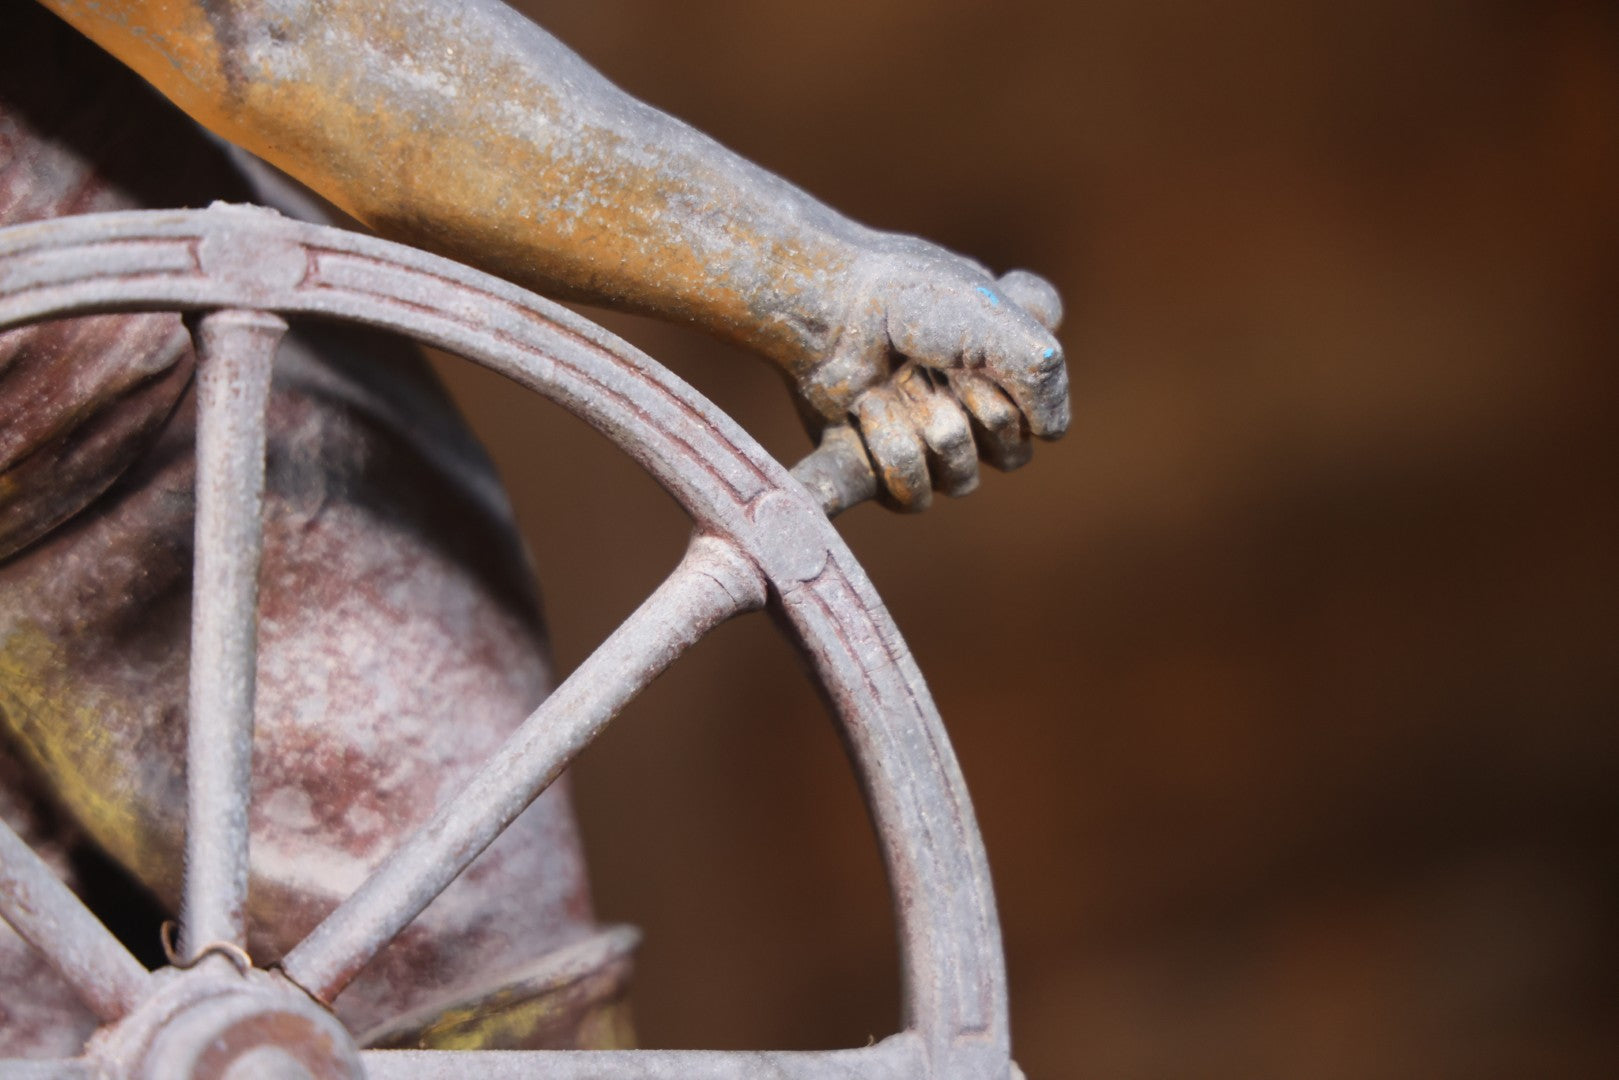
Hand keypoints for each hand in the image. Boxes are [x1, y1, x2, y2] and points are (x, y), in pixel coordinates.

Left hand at [794, 237, 1068, 510]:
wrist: (825, 307)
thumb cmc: (909, 301)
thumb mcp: (995, 318)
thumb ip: (1044, 373)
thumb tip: (1053, 434)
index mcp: (1007, 377)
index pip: (1044, 422)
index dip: (1015, 390)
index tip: (975, 341)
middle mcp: (972, 414)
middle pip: (1010, 457)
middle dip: (968, 409)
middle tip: (923, 364)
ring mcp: (923, 444)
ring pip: (959, 481)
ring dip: (919, 431)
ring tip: (881, 390)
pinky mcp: (877, 468)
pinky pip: (907, 498)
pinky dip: (885, 463)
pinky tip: (860, 420)